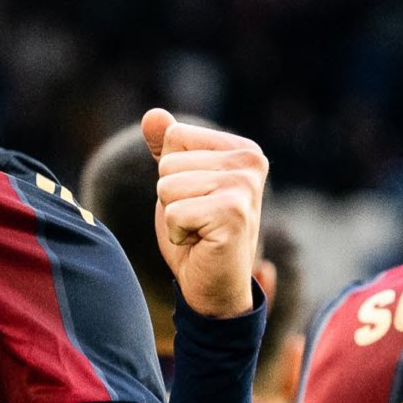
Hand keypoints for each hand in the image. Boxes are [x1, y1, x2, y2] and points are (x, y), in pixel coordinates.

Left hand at [141, 108, 266, 317]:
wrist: (214, 287)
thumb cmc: (196, 234)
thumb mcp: (177, 184)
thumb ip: (168, 149)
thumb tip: (152, 115)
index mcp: (242, 148)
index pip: (176, 137)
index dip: (172, 174)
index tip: (196, 199)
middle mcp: (250, 161)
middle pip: (169, 163)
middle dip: (171, 198)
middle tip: (197, 221)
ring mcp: (244, 187)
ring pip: (167, 187)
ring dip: (174, 217)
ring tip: (199, 231)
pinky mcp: (233, 214)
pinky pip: (173, 213)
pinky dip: (178, 234)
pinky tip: (201, 243)